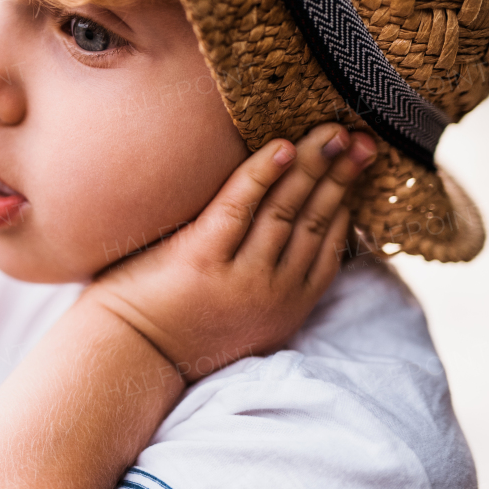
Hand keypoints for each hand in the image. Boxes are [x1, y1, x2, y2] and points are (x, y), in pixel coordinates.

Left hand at [82, 123, 376, 380]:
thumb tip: (284, 237)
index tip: (359, 162)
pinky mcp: (202, 260)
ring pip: (286, 209)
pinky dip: (261, 173)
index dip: (346, 200)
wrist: (127, 357)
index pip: (329, 244)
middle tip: (360, 134)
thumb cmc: (173, 331)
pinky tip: (281, 146)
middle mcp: (272, 293)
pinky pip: (239, 206)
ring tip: (330, 131)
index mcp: (286, 307)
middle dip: (340, 174)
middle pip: (314, 220)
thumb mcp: (239, 318)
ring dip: (312, 165)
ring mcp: (240, 277)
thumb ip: (265, 283)